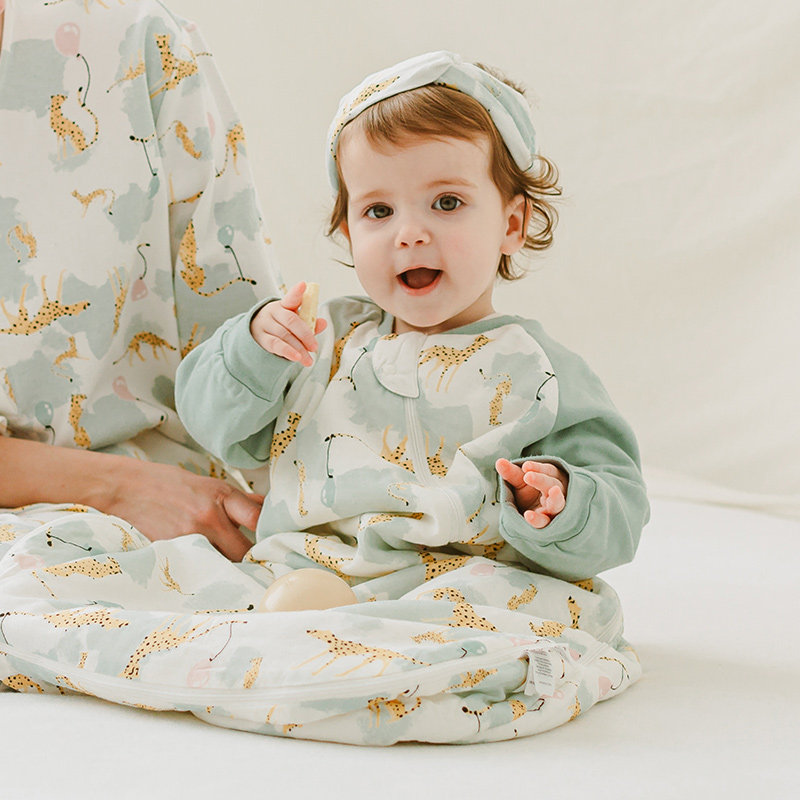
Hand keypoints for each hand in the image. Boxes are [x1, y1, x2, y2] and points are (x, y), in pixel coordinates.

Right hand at [101, 458, 263, 560]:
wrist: (123, 488)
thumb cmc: (166, 484)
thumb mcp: (207, 484)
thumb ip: (237, 500)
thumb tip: (266, 507)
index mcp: (220, 496)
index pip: (258, 519)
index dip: (270, 534)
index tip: (274, 543)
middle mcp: (208, 518)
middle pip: (243, 552)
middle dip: (250, 560)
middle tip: (254, 566)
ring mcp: (189, 538)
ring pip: (222, 565)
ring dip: (228, 570)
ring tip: (231, 574)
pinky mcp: (171, 554)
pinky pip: (197, 570)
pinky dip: (203, 574)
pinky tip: (205, 577)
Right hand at [249, 281, 326, 366]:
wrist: (255, 332)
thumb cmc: (281, 325)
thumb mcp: (295, 322)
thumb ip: (309, 323)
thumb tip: (323, 323)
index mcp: (285, 304)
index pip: (291, 297)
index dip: (297, 292)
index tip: (303, 285)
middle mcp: (273, 311)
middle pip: (291, 320)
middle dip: (305, 335)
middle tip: (314, 347)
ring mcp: (265, 324)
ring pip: (284, 335)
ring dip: (299, 348)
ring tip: (309, 360)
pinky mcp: (260, 337)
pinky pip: (275, 344)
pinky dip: (287, 352)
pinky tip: (296, 358)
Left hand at [496, 458, 567, 528]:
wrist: (531, 513)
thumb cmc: (529, 492)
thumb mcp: (520, 481)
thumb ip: (511, 473)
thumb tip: (499, 461)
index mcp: (551, 478)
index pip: (548, 471)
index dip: (538, 468)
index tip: (525, 466)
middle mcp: (556, 493)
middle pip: (553, 485)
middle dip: (541, 480)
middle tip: (528, 476)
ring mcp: (554, 510)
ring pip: (557, 505)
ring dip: (554, 500)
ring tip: (550, 493)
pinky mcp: (548, 523)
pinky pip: (545, 522)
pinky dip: (537, 520)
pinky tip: (528, 516)